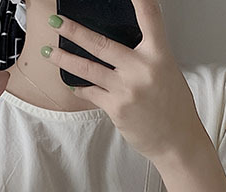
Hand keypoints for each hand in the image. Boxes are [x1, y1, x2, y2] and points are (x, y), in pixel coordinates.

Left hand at [42, 0, 204, 161]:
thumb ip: (146, 57)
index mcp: (159, 55)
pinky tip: (72, 84)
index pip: (149, 16)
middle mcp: (141, 69)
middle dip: (74, 31)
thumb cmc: (173, 108)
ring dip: (65, 59)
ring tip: (49, 52)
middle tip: (57, 22)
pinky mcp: (116, 108)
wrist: (176, 141)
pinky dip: (80, 88)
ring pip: (88, 69)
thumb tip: (120, 47)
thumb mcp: (166, 72)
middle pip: (101, 44)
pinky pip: (91, 92)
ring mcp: (126, 89)